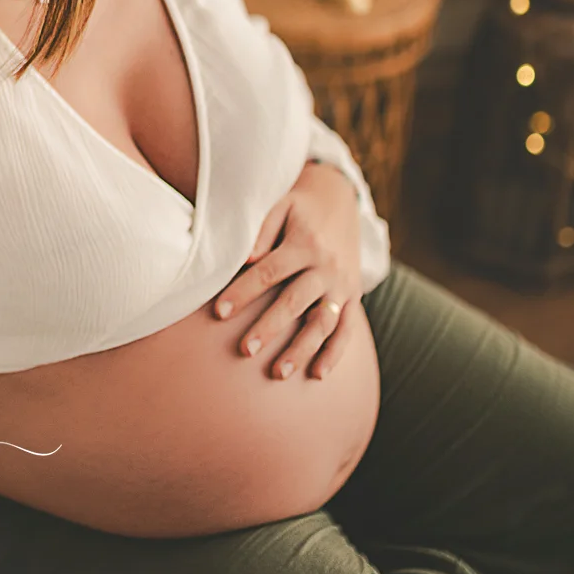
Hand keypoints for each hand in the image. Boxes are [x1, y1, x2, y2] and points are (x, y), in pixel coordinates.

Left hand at [210, 160, 362, 380]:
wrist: (342, 199)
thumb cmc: (299, 206)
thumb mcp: (280, 205)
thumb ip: (260, 231)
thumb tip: (245, 261)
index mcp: (304, 243)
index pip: (269, 272)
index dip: (243, 292)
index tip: (219, 312)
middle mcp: (327, 267)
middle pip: (295, 302)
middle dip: (269, 327)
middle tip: (245, 349)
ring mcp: (343, 284)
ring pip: (323, 322)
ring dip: (302, 349)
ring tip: (278, 372)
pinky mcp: (354, 295)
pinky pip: (348, 328)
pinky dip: (335, 352)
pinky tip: (317, 374)